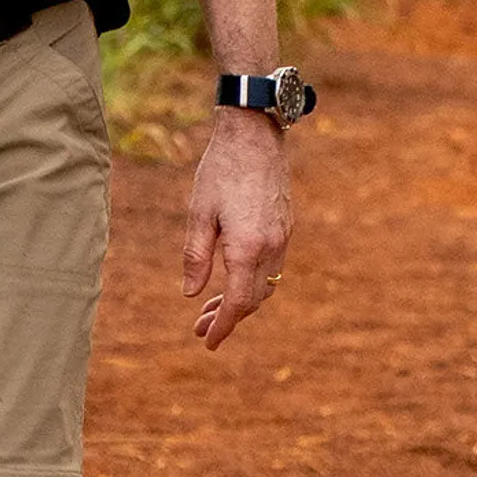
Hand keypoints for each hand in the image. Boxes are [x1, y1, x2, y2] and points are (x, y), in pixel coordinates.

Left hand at [180, 110, 290, 349]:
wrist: (255, 134)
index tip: (208, 342)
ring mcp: (283, 236)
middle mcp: (271, 247)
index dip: (223, 325)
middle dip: (229, 317)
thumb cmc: (221, 171)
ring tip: (213, 306)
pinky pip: (273, 266)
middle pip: (254, 299)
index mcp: (247, 248)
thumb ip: (196, 257)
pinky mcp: (286, 225)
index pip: (238, 302)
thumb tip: (191, 294)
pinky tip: (235, 277)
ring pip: (266, 285)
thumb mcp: (199, 214)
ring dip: (242, 300)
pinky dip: (254, 281)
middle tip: (201, 328)